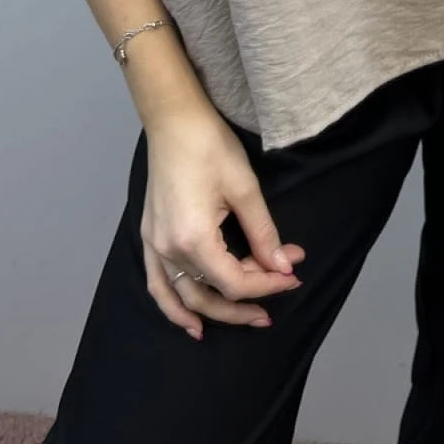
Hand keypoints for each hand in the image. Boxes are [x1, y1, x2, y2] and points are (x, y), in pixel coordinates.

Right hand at [141, 108, 307, 340]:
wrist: (173, 121)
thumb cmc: (211, 146)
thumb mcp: (245, 188)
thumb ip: (263, 233)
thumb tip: (284, 266)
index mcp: (193, 239)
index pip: (235, 281)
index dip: (267, 284)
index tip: (294, 274)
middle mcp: (168, 250)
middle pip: (211, 295)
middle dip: (249, 301)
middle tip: (283, 291)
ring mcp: (154, 246)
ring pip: (184, 297)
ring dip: (217, 312)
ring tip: (249, 318)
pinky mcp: (149, 237)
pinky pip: (158, 285)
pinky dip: (173, 307)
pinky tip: (191, 322)